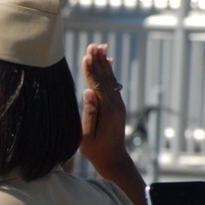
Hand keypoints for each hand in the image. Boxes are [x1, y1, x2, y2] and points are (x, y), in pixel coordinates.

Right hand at [79, 44, 130, 171]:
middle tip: (93, 45)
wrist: (113, 159)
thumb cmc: (96, 150)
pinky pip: (113, 85)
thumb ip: (89, 113)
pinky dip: (109, 72)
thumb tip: (87, 92)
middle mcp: (116, 105)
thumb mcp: (86, 135)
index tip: (85, 56)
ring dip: (104, 63)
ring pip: (110, 79)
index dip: (90, 70)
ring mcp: (118, 105)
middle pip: (105, 78)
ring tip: (99, 47)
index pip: (97, 85)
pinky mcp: (117, 106)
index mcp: (107, 111)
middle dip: (98, 61)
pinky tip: (108, 61)